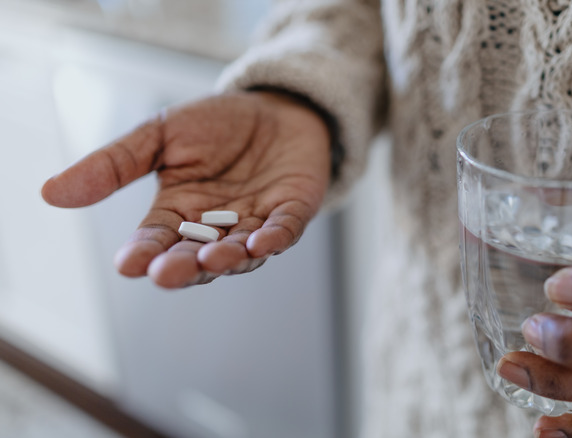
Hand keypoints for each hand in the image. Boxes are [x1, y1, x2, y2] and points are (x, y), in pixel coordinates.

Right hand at [42, 91, 331, 287]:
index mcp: (178, 213)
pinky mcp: (292, 211)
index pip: (156, 240)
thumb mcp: (160, 135)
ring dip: (227, 258)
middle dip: (183, 267)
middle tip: (167, 274)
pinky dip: (274, 238)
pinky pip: (283, 231)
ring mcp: (255, 222)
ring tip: (212, 259)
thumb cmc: (217, 124)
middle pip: (196, 256)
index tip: (127, 265)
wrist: (275, 107)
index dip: (143, 254)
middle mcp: (216, 227)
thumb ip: (115, 164)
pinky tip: (261, 243)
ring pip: (239, 252)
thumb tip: (51, 193)